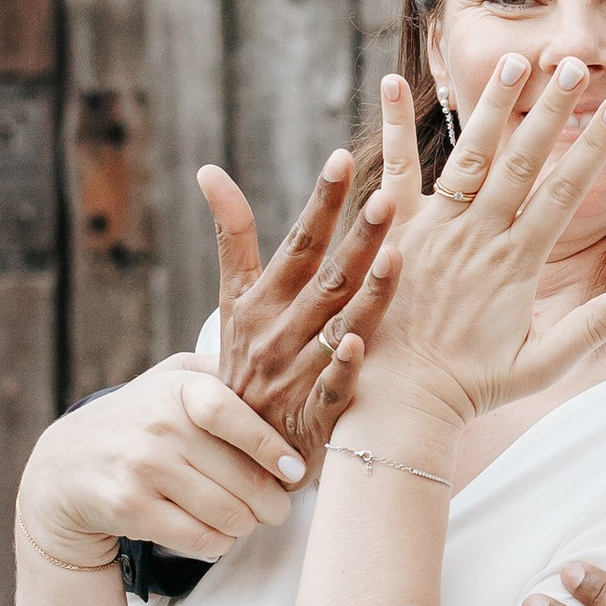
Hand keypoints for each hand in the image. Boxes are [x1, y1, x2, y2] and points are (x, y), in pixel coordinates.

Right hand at [17, 358, 306, 569]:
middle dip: (273, 503)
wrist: (65, 466)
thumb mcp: (172, 379)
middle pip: (243, 479)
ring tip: (244, 518)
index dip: (269, 445)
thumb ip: (221, 373)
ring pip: (228, 514)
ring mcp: (142, 469)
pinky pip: (201, 538)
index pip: (230, 413)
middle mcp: (159, 427)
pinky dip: (219, 543)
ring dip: (246, 525)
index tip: (295, 469)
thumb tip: (287, 380)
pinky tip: (215, 532)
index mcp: (177, 390)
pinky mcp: (131, 509)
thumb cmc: (139, 420)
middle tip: (276, 507)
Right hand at [200, 150, 400, 467]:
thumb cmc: (244, 362)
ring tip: (396, 253)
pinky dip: (344, 366)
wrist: (230, 449)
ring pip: (338, 326)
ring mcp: (298, 372)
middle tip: (389, 197)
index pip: (298, 242)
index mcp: (265, 299)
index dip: (321, 202)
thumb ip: (232, 236)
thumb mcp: (232, 300)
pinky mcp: (314, 413)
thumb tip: (210, 171)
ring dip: (367, 292)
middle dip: (358, 237)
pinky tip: (359, 342)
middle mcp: (281, 331)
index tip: (343, 157)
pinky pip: (331, 387)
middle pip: (326, 278)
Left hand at [354, 61, 605, 438]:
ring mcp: (435, 230)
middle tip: (570, 64)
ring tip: (513, 59)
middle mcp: (479, 238)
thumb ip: (590, 328)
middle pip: (523, 162)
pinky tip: (395, 80)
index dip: (593, 147)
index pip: (565, 193)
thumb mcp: (540, 366)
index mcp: (517, 265)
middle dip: (550, 110)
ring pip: (470, 155)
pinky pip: (395, 169)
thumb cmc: (470, 388)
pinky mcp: (394, 231)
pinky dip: (396, 126)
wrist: (400, 402)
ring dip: (493, 107)